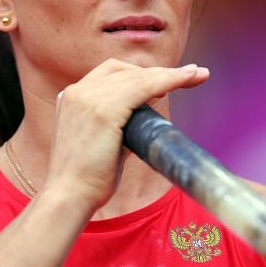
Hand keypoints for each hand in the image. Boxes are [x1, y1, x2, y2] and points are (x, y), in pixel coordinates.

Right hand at [42, 59, 208, 210]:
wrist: (69, 196)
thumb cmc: (88, 178)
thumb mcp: (101, 140)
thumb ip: (119, 124)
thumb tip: (145, 119)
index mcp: (73, 96)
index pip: (112, 72)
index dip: (142, 73)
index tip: (169, 77)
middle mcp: (78, 91)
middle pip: (126, 70)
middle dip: (161, 71)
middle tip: (193, 74)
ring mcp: (88, 98)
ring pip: (137, 77)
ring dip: (170, 74)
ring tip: (196, 76)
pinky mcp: (103, 110)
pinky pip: (143, 87)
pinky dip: (167, 80)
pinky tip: (184, 79)